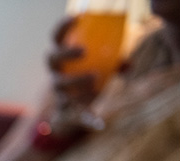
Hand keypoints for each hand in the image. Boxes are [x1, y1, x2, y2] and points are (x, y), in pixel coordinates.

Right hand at [45, 16, 103, 132]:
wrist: (73, 109)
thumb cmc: (91, 78)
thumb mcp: (102, 66)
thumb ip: (112, 62)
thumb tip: (127, 63)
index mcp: (61, 57)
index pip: (56, 38)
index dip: (62, 28)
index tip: (76, 18)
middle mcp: (55, 72)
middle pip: (51, 59)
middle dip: (65, 54)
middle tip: (83, 51)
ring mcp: (58, 89)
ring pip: (59, 84)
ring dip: (75, 80)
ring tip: (94, 78)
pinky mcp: (63, 108)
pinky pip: (71, 111)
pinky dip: (87, 116)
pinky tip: (99, 122)